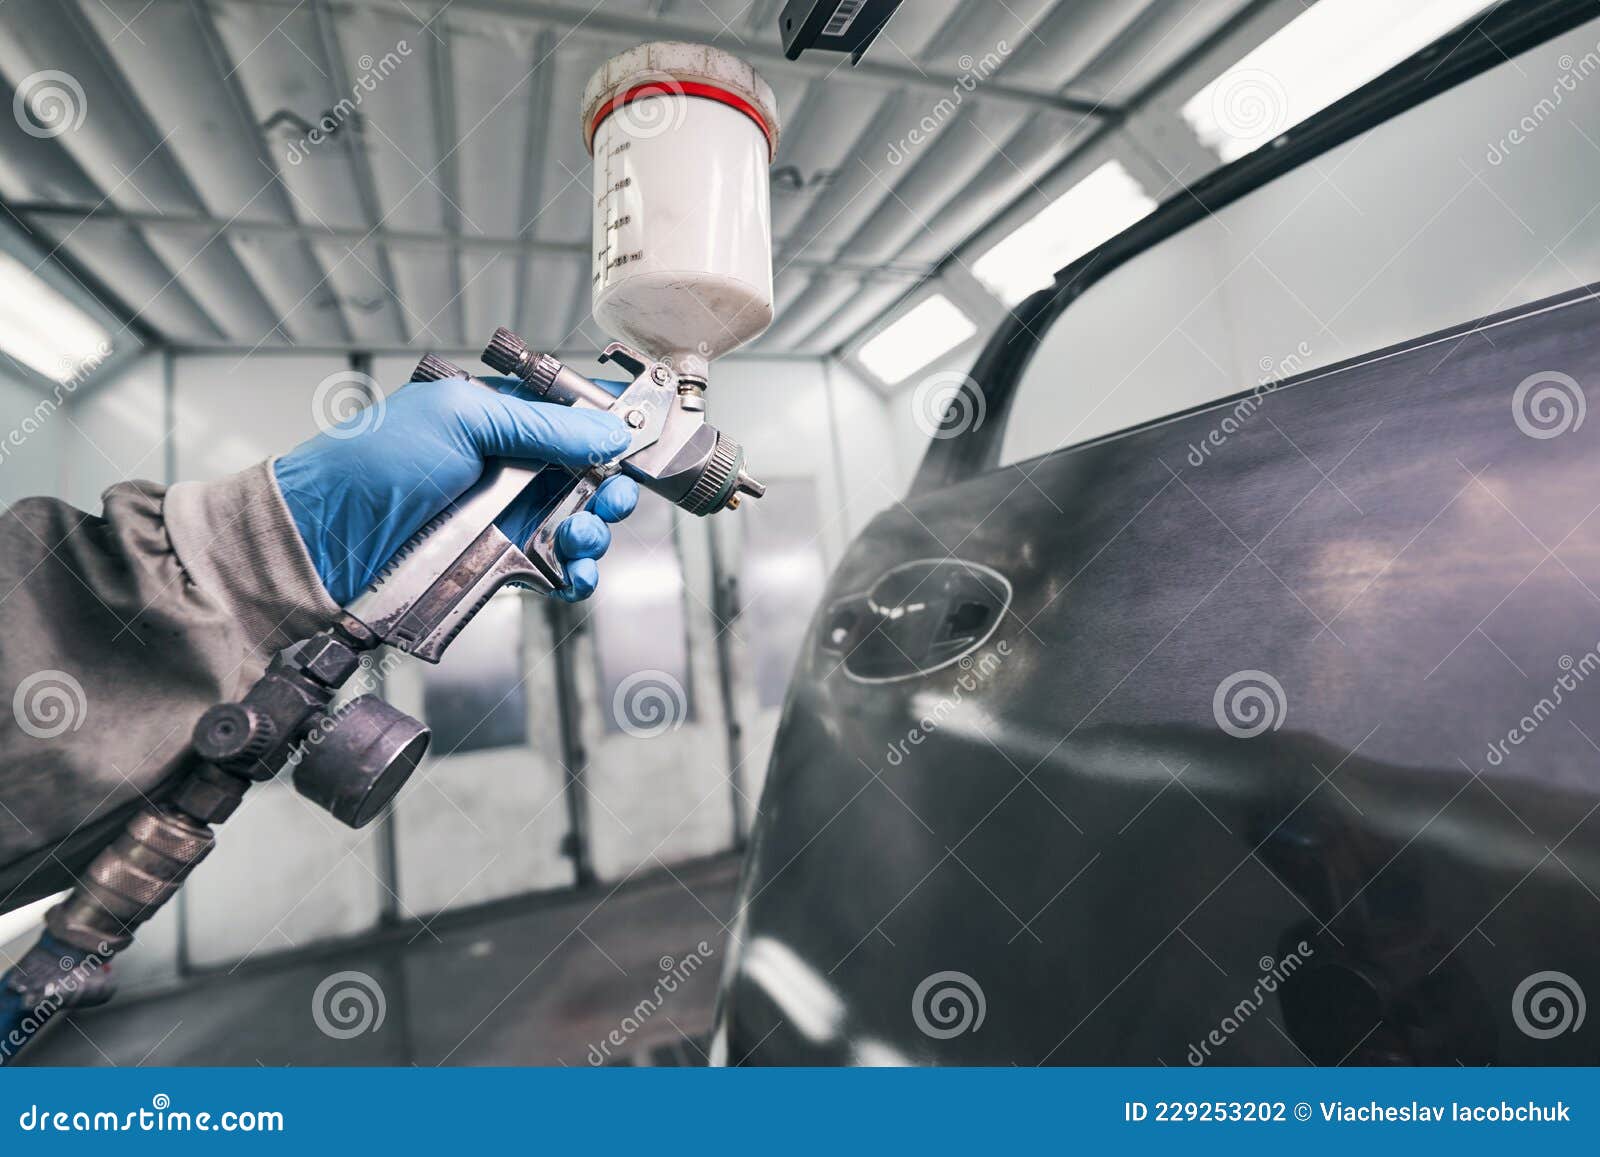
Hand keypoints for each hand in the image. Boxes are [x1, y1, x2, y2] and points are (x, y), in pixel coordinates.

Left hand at [273, 375, 639, 604]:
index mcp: (502, 418)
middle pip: (592, 477)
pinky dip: (575, 576)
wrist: (325, 539)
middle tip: (610, 499)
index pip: (576, 416)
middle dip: (613, 489)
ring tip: (580, 539)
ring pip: (580, 526)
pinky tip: (571, 575)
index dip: (616, 428)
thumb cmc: (372, 464)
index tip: (647, 440)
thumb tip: (609, 431)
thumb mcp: (463, 421)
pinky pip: (555, 571)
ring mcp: (506, 518)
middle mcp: (510, 467)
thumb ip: (543, 426)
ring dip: (595, 534)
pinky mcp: (499, 564)